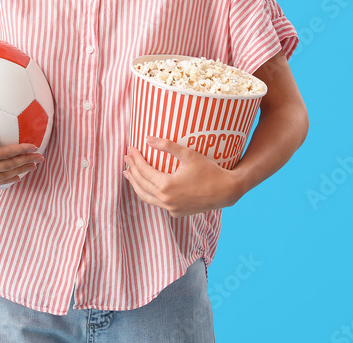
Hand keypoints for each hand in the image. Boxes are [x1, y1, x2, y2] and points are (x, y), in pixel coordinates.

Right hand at [0, 131, 43, 190]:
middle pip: (6, 167)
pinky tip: (11, 179)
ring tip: (30, 169)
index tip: (34, 147)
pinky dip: (4, 182)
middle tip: (41, 159)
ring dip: (18, 173)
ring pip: (1, 178)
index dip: (20, 150)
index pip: (3, 154)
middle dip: (25, 162)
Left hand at [123, 136, 240, 217]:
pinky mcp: (176, 213)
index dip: (135, 159)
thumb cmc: (209, 170)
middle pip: (141, 184)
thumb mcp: (188, 154)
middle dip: (132, 170)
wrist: (226, 191)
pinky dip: (148, 193)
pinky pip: (157, 203)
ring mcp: (171, 209)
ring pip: (146, 197)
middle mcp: (166, 200)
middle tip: (126, 159)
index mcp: (167, 186)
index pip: (144, 170)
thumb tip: (147, 139)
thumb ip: (167, 146)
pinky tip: (146, 185)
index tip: (131, 149)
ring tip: (128, 174)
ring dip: (136, 184)